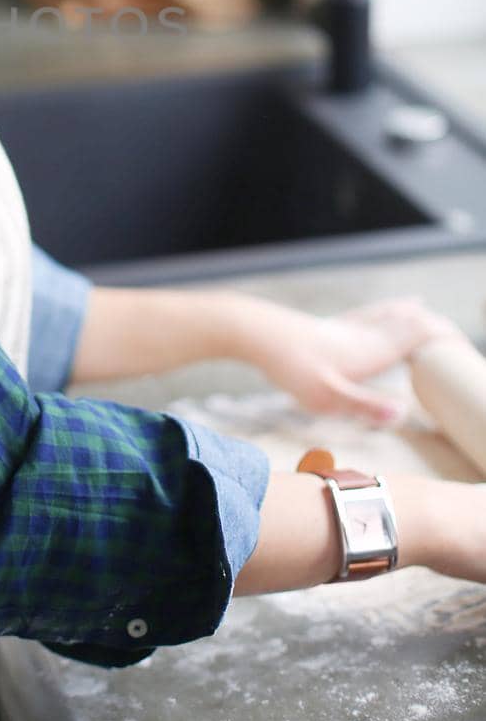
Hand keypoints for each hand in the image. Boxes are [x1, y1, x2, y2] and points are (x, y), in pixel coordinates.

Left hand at [233, 293, 470, 425]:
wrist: (256, 332)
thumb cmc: (292, 367)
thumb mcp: (328, 397)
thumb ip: (367, 405)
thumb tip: (404, 412)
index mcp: (373, 350)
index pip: (420, 335)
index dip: (445, 338)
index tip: (466, 350)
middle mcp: (366, 333)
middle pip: (410, 322)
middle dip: (435, 327)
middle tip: (455, 340)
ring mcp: (348, 326)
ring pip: (389, 314)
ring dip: (412, 314)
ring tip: (426, 311)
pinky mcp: (331, 324)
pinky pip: (369, 313)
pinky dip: (388, 309)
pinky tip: (386, 308)